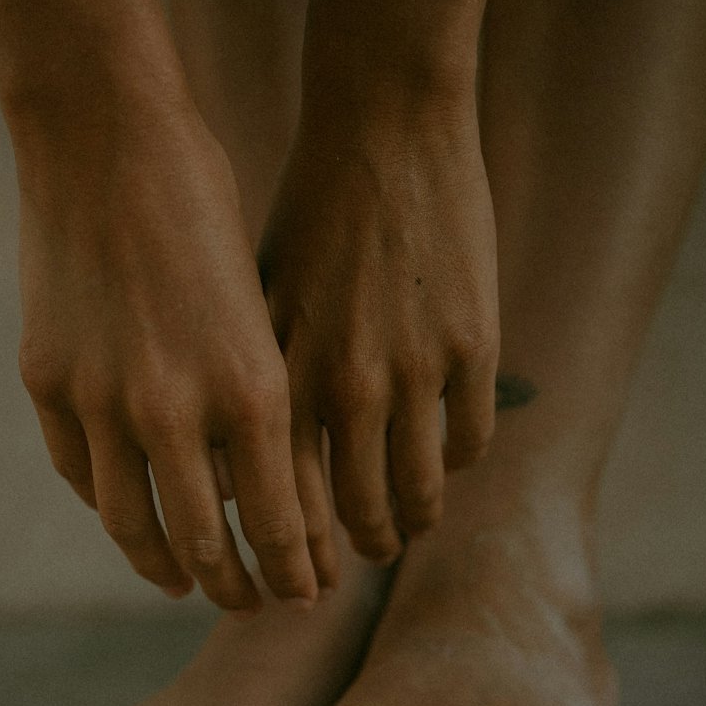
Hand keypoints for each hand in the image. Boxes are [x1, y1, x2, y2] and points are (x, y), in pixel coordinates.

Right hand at [13, 91, 336, 609]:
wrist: (107, 139)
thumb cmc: (204, 207)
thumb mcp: (259, 308)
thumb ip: (261, 399)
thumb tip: (271, 483)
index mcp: (254, 389)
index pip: (280, 521)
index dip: (295, 568)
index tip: (307, 590)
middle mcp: (177, 410)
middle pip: (209, 543)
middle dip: (238, 586)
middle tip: (253, 603)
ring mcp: (103, 402)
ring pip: (135, 526)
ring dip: (166, 567)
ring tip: (187, 582)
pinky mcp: (49, 384)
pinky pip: (83, 475)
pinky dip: (110, 504)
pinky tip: (131, 515)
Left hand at [260, 83, 499, 562]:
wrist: (385, 125)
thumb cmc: (306, 211)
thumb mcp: (257, 298)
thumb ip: (252, 386)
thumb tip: (231, 476)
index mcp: (280, 374)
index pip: (285, 503)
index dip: (296, 556)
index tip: (300, 580)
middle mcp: (344, 383)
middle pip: (357, 512)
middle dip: (359, 550)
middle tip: (362, 557)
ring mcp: (414, 369)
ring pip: (420, 489)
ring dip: (413, 521)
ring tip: (407, 527)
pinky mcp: (473, 346)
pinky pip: (469, 439)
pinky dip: (456, 464)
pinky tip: (445, 463)